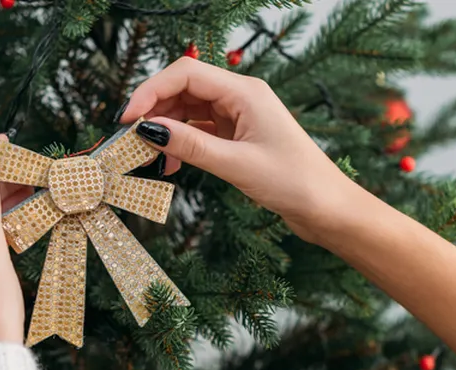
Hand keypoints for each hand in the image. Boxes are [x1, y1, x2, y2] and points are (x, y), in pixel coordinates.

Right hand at [120, 57, 357, 243]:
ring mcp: (240, 116)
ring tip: (146, 159)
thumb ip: (191, 146)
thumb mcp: (237, 165)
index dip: (150, 91)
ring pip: (188, 111)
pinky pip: (200, 131)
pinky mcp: (239, 136)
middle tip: (129, 142)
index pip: (185, 74)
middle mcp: (241, 97)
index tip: (127, 119)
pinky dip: (181, 145)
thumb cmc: (295, 183)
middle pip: (183, 89)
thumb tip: (148, 130)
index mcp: (245, 91)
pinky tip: (170, 166)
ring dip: (165, 131)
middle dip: (153, 112)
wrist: (328, 208)